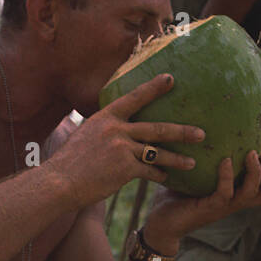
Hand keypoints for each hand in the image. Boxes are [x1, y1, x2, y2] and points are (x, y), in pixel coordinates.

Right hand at [47, 74, 204, 206]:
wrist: (59, 182)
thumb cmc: (69, 162)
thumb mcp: (84, 135)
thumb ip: (104, 130)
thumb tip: (116, 128)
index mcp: (105, 117)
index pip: (134, 98)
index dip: (153, 88)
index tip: (171, 79)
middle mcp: (116, 129)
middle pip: (156, 128)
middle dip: (181, 131)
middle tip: (201, 133)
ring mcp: (122, 148)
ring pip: (158, 152)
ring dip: (177, 158)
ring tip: (193, 162)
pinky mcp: (125, 168)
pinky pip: (149, 171)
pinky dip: (159, 175)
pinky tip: (166, 178)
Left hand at [144, 150, 260, 250]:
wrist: (159, 223)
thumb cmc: (175, 197)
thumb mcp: (195, 176)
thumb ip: (204, 159)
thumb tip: (202, 129)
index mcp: (233, 196)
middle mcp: (232, 203)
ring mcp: (222, 207)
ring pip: (251, 194)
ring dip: (255, 172)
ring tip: (249, 153)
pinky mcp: (208, 209)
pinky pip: (225, 193)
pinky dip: (227, 176)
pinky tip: (224, 160)